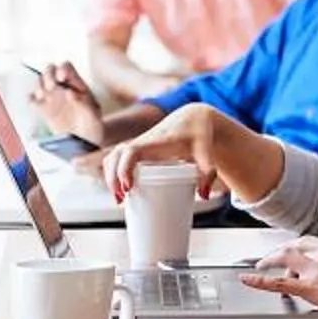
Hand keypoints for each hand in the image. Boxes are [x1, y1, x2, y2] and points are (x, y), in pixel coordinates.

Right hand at [29, 60, 106, 145]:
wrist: (86, 141)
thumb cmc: (93, 125)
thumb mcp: (93, 115)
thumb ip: (82, 103)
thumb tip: (69, 92)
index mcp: (76, 83)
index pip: (66, 66)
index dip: (62, 68)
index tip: (62, 78)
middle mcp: (62, 86)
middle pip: (49, 70)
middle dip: (48, 75)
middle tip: (51, 87)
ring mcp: (52, 97)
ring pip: (39, 82)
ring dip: (39, 86)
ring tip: (43, 96)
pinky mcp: (44, 110)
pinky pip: (32, 100)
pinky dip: (32, 100)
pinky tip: (38, 106)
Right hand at [104, 105, 224, 199]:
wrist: (194, 119)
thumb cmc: (199, 135)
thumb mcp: (206, 153)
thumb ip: (208, 173)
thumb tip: (203, 196)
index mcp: (156, 141)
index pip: (132, 151)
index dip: (125, 168)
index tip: (127, 187)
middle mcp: (143, 142)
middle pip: (116, 155)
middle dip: (112, 177)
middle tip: (120, 199)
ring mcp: (139, 145)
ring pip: (114, 156)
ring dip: (110, 175)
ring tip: (119, 198)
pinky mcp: (139, 150)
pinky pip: (118, 158)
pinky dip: (113, 172)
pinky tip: (121, 190)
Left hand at [242, 238, 317, 318]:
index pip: (307, 241)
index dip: (293, 246)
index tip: (286, 249)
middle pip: (292, 246)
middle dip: (277, 252)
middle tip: (266, 259)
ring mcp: (317, 269)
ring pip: (284, 258)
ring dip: (268, 261)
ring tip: (258, 267)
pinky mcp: (312, 287)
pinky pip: (279, 283)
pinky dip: (260, 280)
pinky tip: (248, 280)